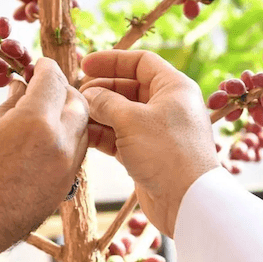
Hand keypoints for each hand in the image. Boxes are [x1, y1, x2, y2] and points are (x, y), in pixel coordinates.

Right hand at [0, 58, 88, 261]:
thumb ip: (11, 105)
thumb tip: (23, 89)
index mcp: (35, 122)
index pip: (53, 80)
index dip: (45, 68)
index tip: (39, 65)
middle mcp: (59, 145)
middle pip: (77, 104)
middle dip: (62, 90)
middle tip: (44, 86)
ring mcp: (65, 172)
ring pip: (81, 131)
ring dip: (68, 117)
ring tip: (43, 113)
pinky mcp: (62, 192)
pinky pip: (74, 157)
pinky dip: (65, 142)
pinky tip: (43, 141)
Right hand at [79, 51, 218, 237]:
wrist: (187, 201)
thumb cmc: (167, 153)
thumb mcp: (131, 119)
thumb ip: (105, 102)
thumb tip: (87, 95)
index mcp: (174, 87)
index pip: (141, 62)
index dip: (112, 60)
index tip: (84, 64)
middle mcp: (168, 106)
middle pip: (129, 87)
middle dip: (101, 89)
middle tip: (76, 95)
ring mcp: (157, 131)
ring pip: (121, 114)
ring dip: (98, 113)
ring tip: (75, 115)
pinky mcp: (147, 153)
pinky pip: (120, 137)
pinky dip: (102, 134)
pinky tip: (82, 134)